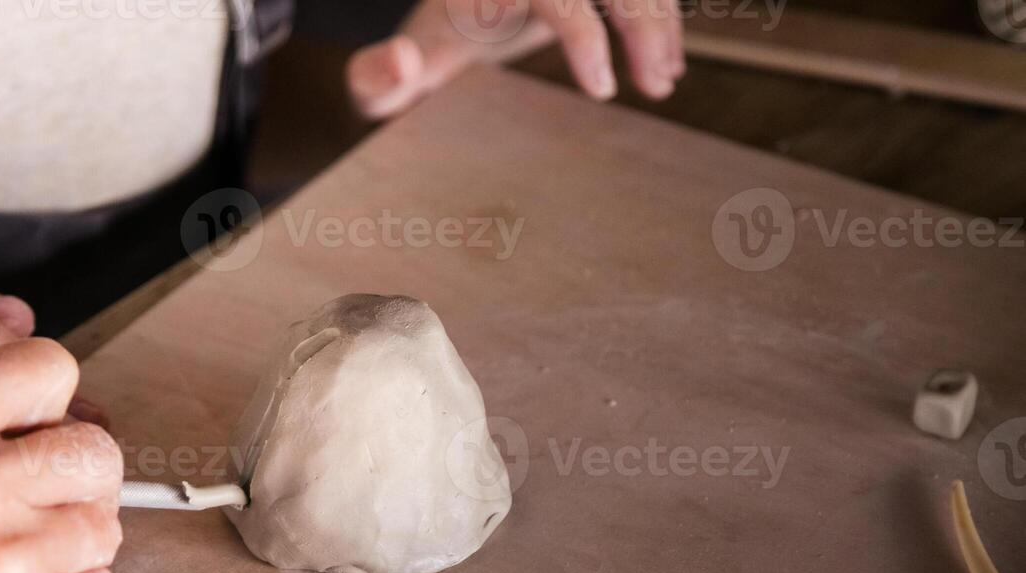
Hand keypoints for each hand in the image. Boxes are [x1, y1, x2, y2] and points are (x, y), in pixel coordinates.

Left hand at [348, 0, 684, 118]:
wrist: (446, 22)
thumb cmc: (417, 59)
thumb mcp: (384, 80)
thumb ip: (374, 80)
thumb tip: (400, 60)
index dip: (582, 37)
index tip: (601, 90)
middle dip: (643, 22)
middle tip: (655, 84)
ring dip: (660, 20)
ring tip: (664, 80)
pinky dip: (659, 13)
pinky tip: (667, 59)